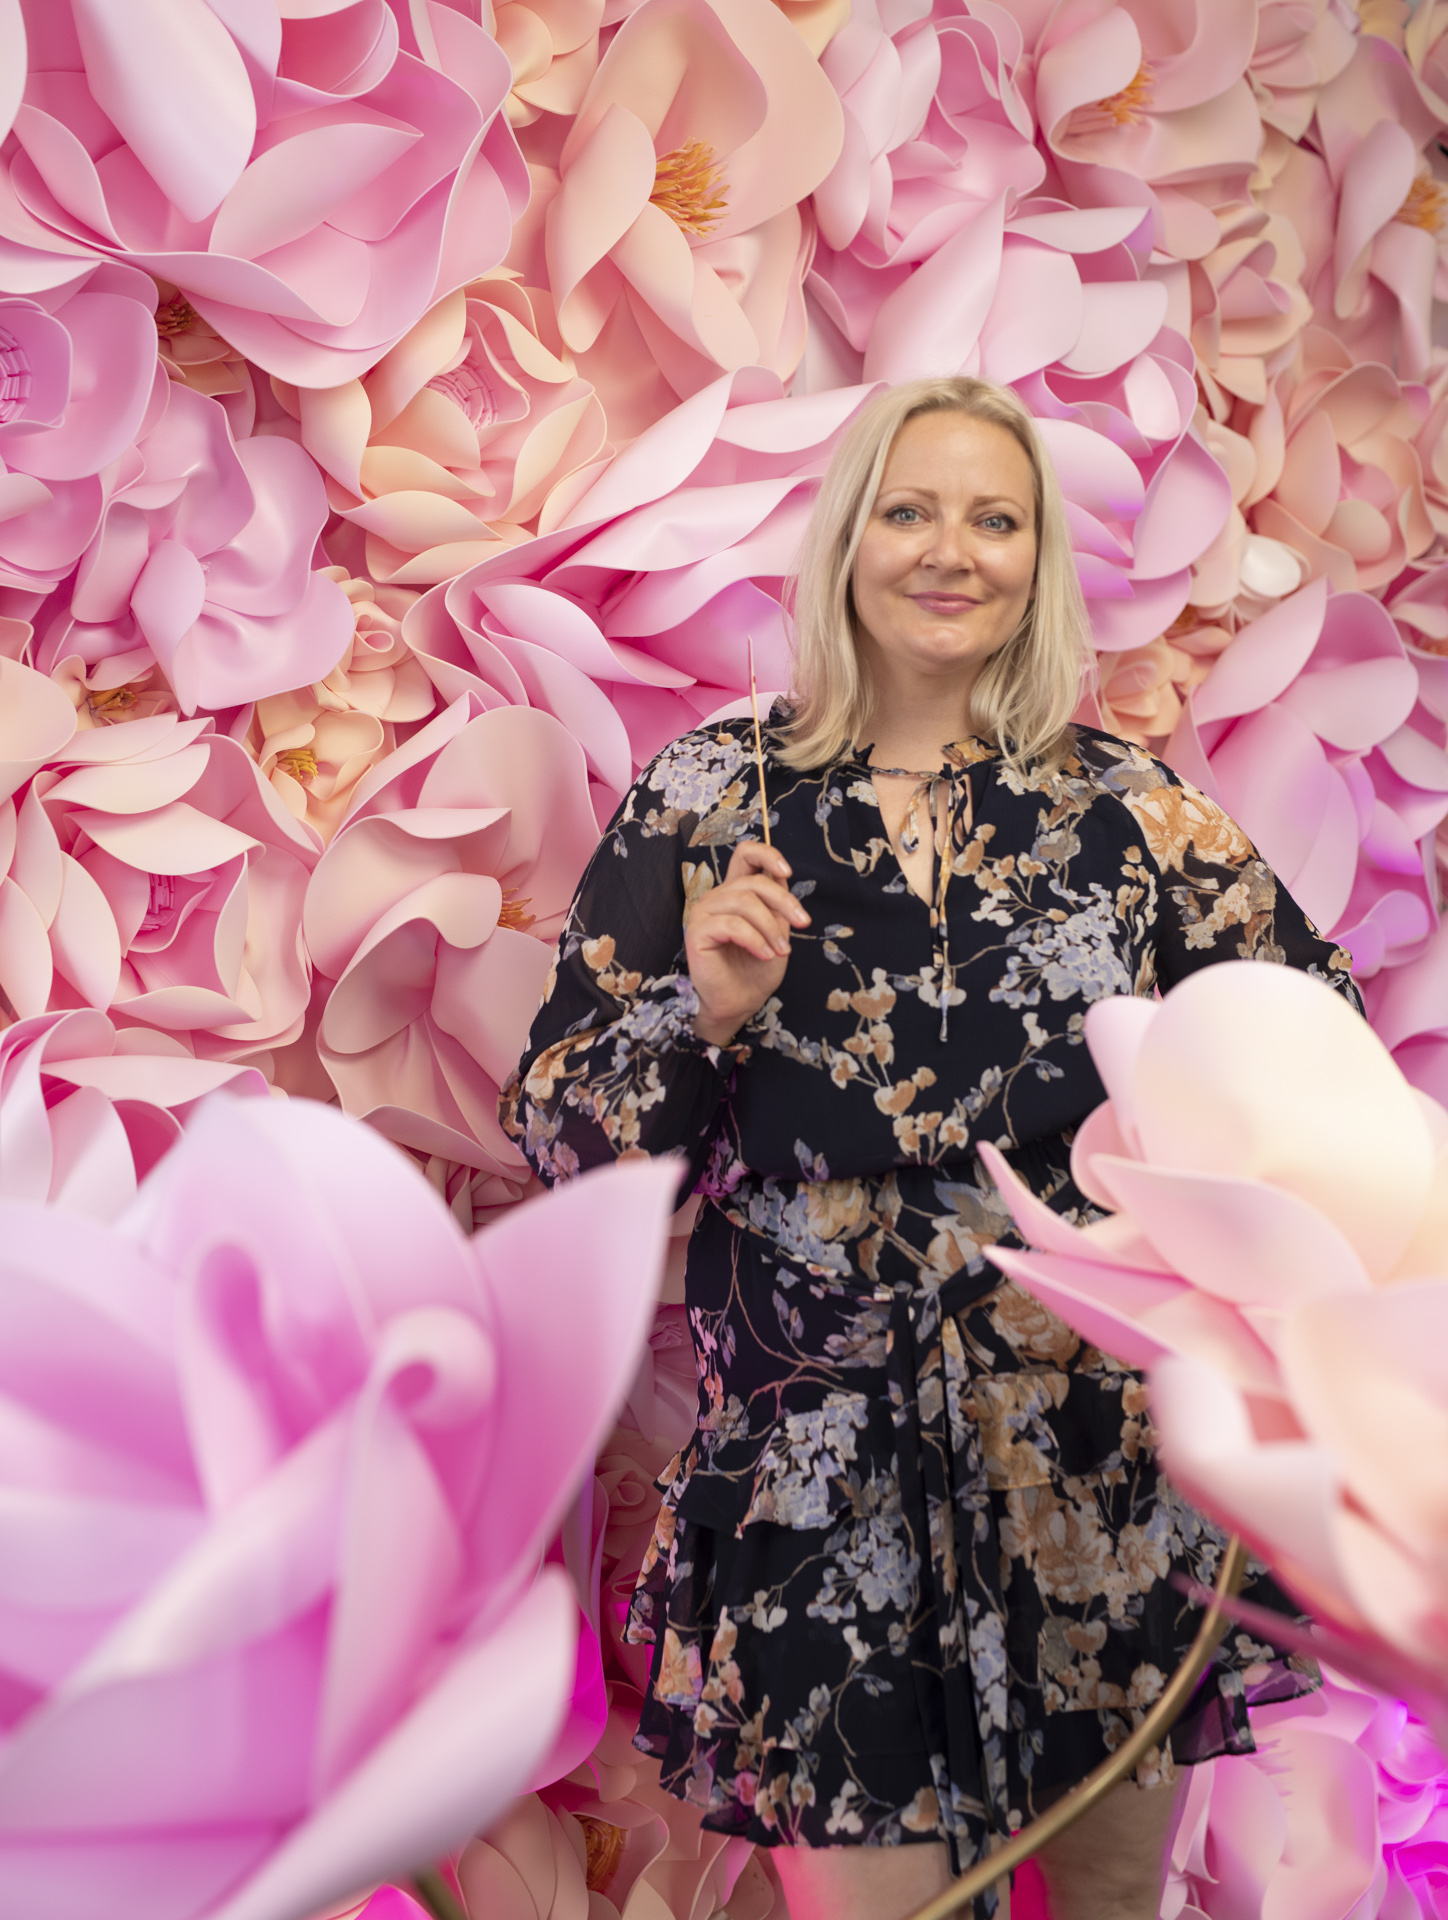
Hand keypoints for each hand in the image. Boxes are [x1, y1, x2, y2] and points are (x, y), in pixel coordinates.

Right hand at [686, 841, 809, 1045]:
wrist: (738, 1003)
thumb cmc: (755, 971)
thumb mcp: (777, 932)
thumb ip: (778, 905)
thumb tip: (784, 881)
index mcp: (736, 892)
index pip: (745, 855)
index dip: (767, 854)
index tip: (787, 873)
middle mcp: (718, 897)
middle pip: (753, 880)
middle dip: (785, 901)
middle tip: (803, 924)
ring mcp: (704, 912)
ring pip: (745, 901)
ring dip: (771, 927)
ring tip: (781, 949)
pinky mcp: (698, 931)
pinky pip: (732, 924)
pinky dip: (755, 939)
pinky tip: (765, 955)